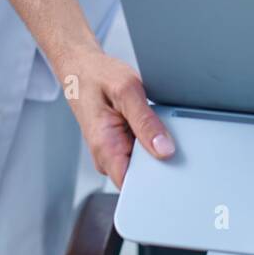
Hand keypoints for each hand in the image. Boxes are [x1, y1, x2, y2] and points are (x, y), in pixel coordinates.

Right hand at [59, 45, 175, 190]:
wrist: (80, 68)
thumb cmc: (97, 76)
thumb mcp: (127, 90)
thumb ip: (146, 121)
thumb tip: (165, 149)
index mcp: (105, 147)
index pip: (132, 186)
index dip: (154, 181)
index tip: (173, 168)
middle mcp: (106, 155)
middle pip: (140, 177)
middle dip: (159, 162)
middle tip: (168, 137)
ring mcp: (111, 152)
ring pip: (142, 165)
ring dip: (154, 149)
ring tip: (155, 126)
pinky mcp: (118, 145)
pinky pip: (139, 152)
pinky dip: (148, 141)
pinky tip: (148, 125)